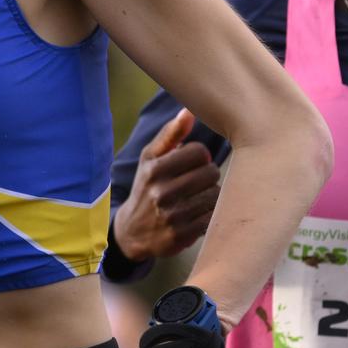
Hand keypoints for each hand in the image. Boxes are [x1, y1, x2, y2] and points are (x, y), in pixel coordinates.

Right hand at [115, 108, 220, 262]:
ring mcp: (173, 215)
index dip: (200, 156)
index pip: (199, 152)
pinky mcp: (182, 235)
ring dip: (210, 195)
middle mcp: (162, 192)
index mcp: (154, 169)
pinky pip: (213, 217)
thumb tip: (189, 112)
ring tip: (197, 198)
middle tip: (197, 181)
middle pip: (211, 172)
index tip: (193, 164)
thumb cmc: (146, 188)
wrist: (132, 232)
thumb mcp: (150, 159)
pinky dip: (209, 214)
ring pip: (215, 195)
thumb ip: (170, 134)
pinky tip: (197, 214)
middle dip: (207, 175)